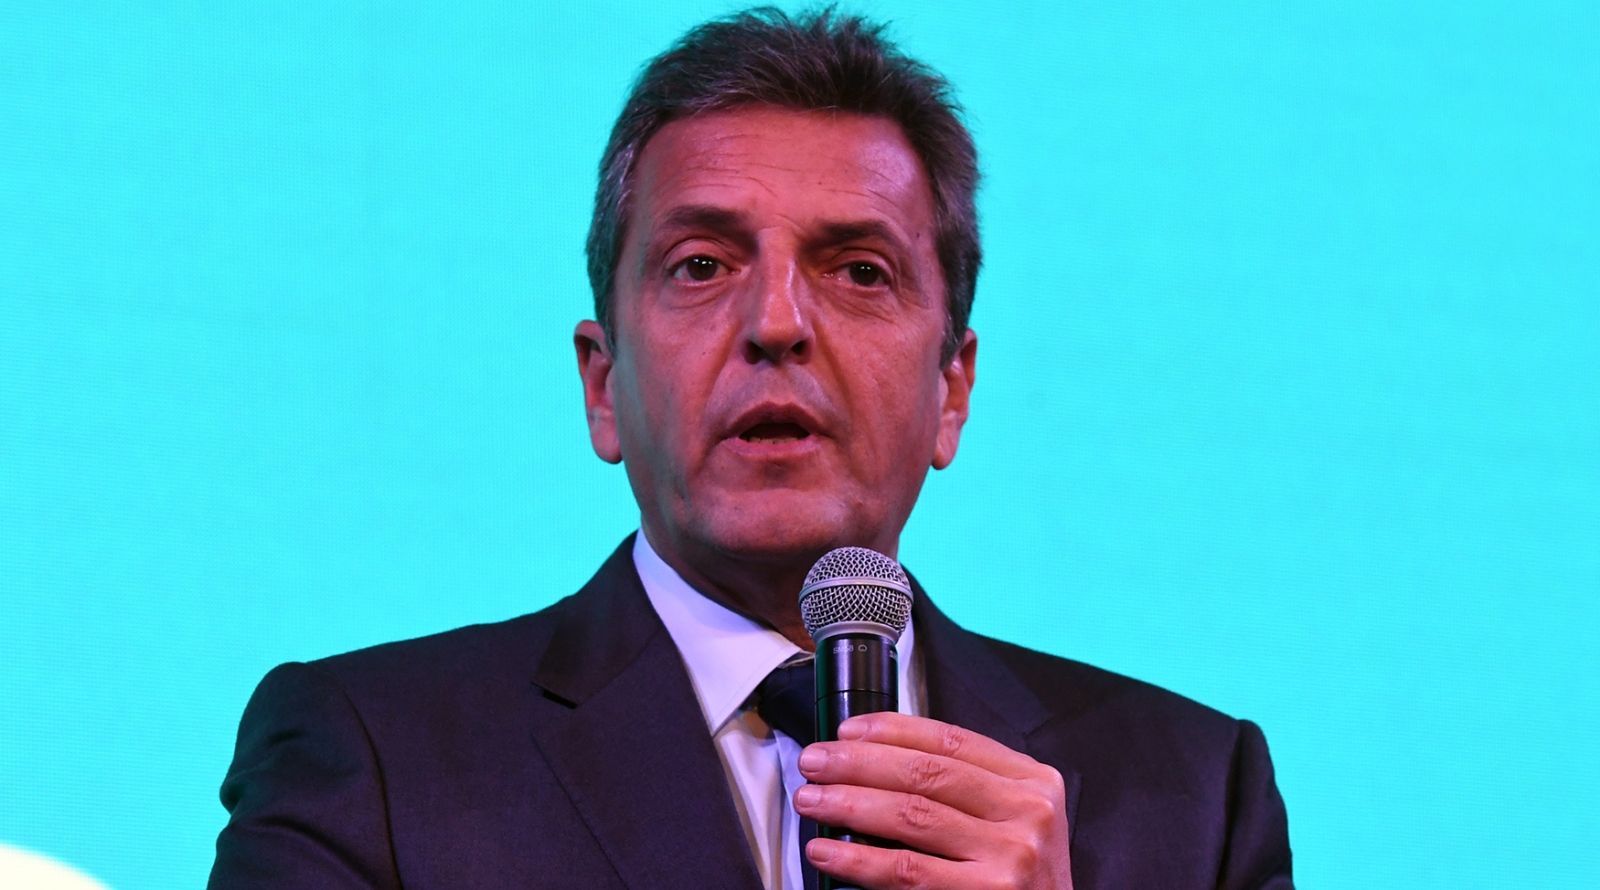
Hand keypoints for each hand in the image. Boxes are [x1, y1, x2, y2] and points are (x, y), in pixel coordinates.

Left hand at [794, 712, 1072, 889]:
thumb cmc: (1022, 879)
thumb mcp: (1013, 819)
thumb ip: (966, 787)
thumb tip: (874, 761)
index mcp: (1032, 782)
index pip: (951, 740)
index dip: (891, 731)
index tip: (848, 731)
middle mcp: (1027, 812)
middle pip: (925, 772)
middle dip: (858, 762)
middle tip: (816, 762)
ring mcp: (1011, 855)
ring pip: (910, 815)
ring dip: (848, 804)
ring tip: (812, 801)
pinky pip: (906, 870)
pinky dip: (858, 859)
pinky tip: (829, 851)